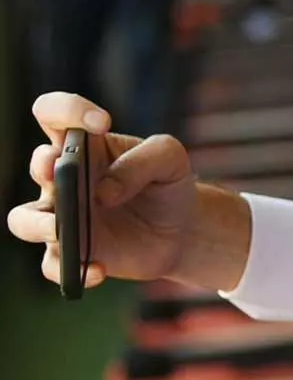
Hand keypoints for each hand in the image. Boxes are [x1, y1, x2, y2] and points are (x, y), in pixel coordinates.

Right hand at [7, 93, 205, 289]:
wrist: (182, 231)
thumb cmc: (168, 186)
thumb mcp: (170, 160)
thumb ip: (143, 162)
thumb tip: (104, 192)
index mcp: (83, 146)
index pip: (53, 113)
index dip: (66, 109)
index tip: (102, 122)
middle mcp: (64, 179)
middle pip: (37, 166)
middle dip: (45, 166)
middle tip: (62, 169)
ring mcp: (64, 217)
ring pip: (23, 220)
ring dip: (37, 223)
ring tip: (61, 229)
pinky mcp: (74, 253)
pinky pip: (54, 265)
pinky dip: (72, 270)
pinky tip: (100, 269)